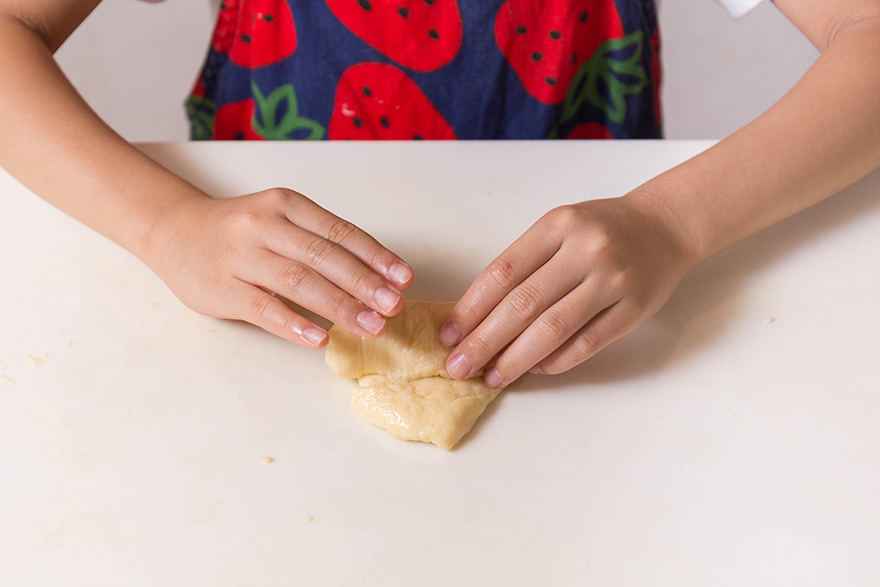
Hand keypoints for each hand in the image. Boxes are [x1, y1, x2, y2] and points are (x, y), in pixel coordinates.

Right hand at [145, 187, 412, 347]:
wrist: (172, 229)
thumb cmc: (239, 230)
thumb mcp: (280, 220)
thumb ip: (319, 242)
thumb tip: (376, 278)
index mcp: (286, 205)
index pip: (340, 232)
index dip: (375, 256)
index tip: (404, 278)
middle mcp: (264, 225)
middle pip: (324, 256)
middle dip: (364, 283)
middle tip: (394, 306)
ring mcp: (240, 256)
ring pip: (298, 281)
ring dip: (339, 306)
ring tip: (370, 326)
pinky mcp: (222, 288)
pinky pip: (263, 308)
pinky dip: (294, 324)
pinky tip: (319, 338)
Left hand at [441, 195, 695, 386]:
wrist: (665, 226)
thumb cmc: (600, 229)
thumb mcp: (559, 228)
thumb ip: (525, 264)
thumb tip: (479, 317)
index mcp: (558, 225)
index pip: (503, 272)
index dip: (471, 307)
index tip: (449, 334)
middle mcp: (585, 250)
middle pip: (522, 304)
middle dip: (484, 341)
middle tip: (458, 366)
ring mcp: (613, 280)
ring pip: (553, 329)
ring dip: (516, 359)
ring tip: (492, 376)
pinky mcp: (634, 309)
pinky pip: (586, 343)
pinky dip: (556, 361)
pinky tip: (534, 370)